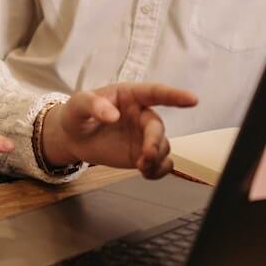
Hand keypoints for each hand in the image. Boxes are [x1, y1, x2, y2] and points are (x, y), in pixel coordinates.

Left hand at [41, 83, 197, 178]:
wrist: (72, 137)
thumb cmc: (77, 114)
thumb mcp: (78, 104)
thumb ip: (93, 105)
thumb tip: (113, 115)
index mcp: (130, 95)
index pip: (155, 92)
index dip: (174, 95)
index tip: (192, 99)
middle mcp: (142, 114)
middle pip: (158, 127)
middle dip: (155, 142)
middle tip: (146, 156)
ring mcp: (144, 135)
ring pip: (163, 147)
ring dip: (156, 159)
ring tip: (141, 167)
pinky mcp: (142, 154)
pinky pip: (161, 163)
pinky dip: (158, 171)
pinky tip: (146, 173)